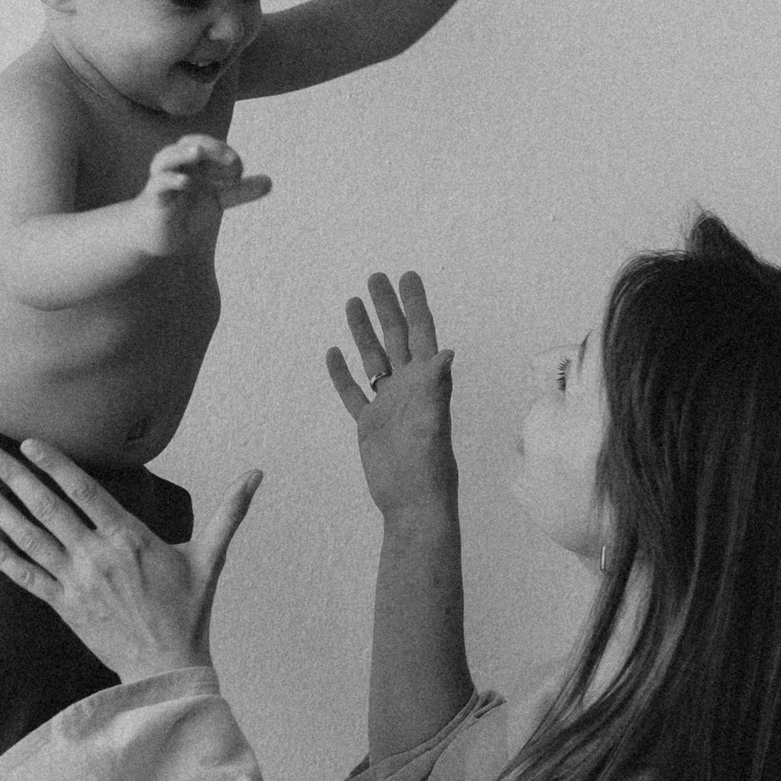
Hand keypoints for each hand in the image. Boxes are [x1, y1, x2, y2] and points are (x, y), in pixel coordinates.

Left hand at [0, 440, 262, 683]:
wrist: (168, 667)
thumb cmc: (190, 610)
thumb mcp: (211, 557)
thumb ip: (230, 512)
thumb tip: (258, 474)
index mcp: (129, 537)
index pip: (83, 491)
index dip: (53, 465)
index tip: (28, 443)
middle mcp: (96, 555)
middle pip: (47, 508)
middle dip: (13, 477)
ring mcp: (76, 581)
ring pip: (30, 538)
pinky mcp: (64, 606)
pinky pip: (26, 576)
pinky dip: (1, 556)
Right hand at [134, 135, 271, 257]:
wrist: (157, 235)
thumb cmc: (185, 210)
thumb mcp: (217, 201)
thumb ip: (240, 191)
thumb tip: (270, 182)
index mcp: (192, 161)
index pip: (210, 146)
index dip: (225, 154)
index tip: (237, 174)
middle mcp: (176, 164)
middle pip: (189, 143)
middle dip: (210, 147)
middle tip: (230, 158)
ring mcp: (162, 179)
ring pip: (167, 158)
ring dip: (182, 153)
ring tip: (199, 153)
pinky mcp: (154, 198)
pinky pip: (159, 184)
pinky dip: (170, 180)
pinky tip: (185, 182)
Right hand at [325, 271, 458, 521]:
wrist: (412, 504)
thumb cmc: (428, 470)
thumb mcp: (433, 424)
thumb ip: (436, 389)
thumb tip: (447, 353)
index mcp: (426, 384)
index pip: (421, 334)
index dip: (415, 304)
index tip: (408, 275)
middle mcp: (407, 389)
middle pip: (395, 338)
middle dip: (387, 307)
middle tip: (377, 276)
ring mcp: (387, 405)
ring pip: (373, 358)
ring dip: (364, 331)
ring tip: (352, 301)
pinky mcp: (369, 425)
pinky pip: (353, 392)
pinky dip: (343, 373)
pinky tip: (333, 353)